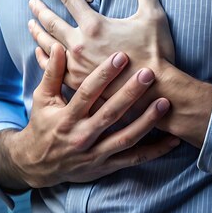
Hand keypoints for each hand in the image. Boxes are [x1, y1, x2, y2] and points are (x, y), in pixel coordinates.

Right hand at [0, 44, 179, 189]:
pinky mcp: (107, 167)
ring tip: (165, 102)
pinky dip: (155, 151)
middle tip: (149, 73)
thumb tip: (57, 46)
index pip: (87, 93)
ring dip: (147, 121)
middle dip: (130, 93)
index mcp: (66, 118)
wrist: (38, 166)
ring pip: (125, 138)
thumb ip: (53, 73)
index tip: (121, 56)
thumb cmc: (43, 125)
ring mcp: (95, 154)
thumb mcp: (42, 99)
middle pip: (110, 114)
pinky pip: (134, 159)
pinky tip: (173, 140)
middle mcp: (81, 137)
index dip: (103, 75)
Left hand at [28, 0, 174, 97]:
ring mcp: (75, 65)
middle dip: (40, 10)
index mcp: (94, 25)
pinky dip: (44, 59)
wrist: (155, 88)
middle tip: (31, 2)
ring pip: (48, 45)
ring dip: (38, 33)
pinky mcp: (77, 83)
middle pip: (52, 23)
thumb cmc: (155, 51)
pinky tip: (40, 54)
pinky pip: (53, 69)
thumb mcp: (152, 14)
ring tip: (30, 25)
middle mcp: (79, 44)